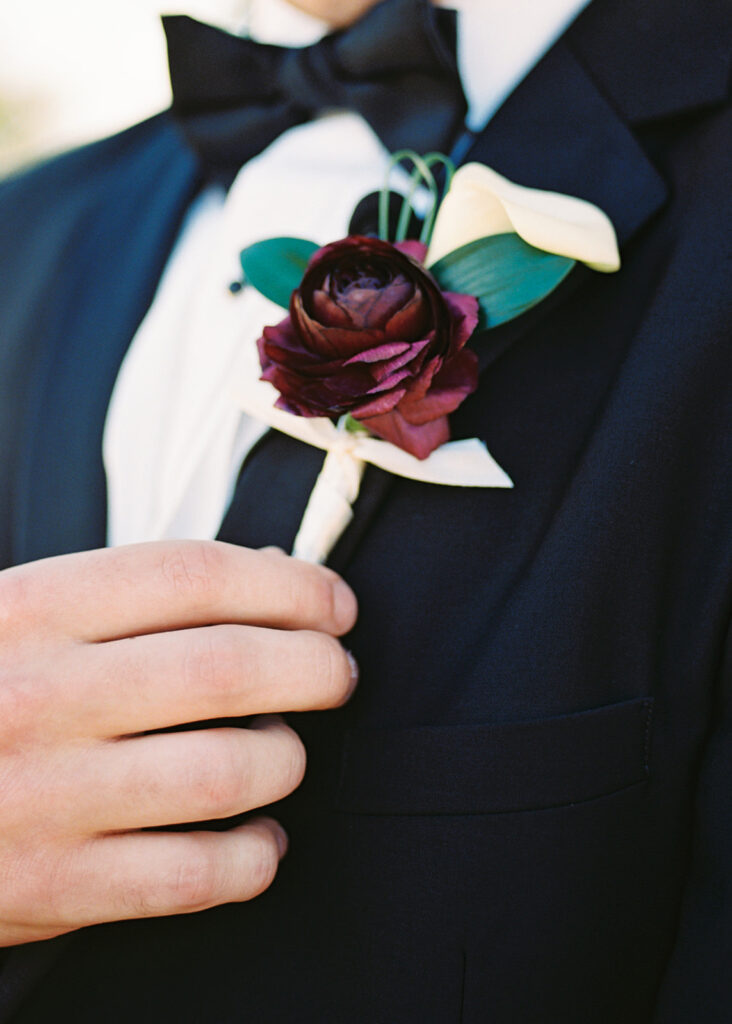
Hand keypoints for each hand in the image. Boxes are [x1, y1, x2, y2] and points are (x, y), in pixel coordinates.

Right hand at [0, 541, 356, 945]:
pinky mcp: (54, 887)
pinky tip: (257, 838)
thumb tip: (269, 574)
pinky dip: (254, 856)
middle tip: (335, 672)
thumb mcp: (25, 616)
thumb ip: (135, 595)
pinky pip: (195, 876)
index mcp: (33, 610)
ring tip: (283, 751)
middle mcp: (41, 696)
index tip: (333, 602)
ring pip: (230, 771)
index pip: (195, 575)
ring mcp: (47, 796)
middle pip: (229, 667)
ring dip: (287, 757)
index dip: (289, 583)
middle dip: (316, 665)